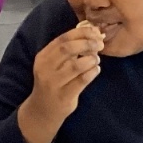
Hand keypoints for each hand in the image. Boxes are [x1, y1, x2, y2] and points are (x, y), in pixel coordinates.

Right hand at [16, 23, 103, 142]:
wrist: (43, 110)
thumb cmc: (53, 82)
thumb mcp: (54, 64)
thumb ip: (69, 50)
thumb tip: (92, 33)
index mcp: (43, 57)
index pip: (62, 38)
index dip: (81, 32)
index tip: (94, 32)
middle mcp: (45, 69)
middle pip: (68, 49)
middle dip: (87, 43)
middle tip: (99, 44)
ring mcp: (53, 83)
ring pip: (76, 65)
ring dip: (91, 59)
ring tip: (96, 59)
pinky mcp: (64, 96)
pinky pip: (82, 80)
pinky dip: (92, 72)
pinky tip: (95, 70)